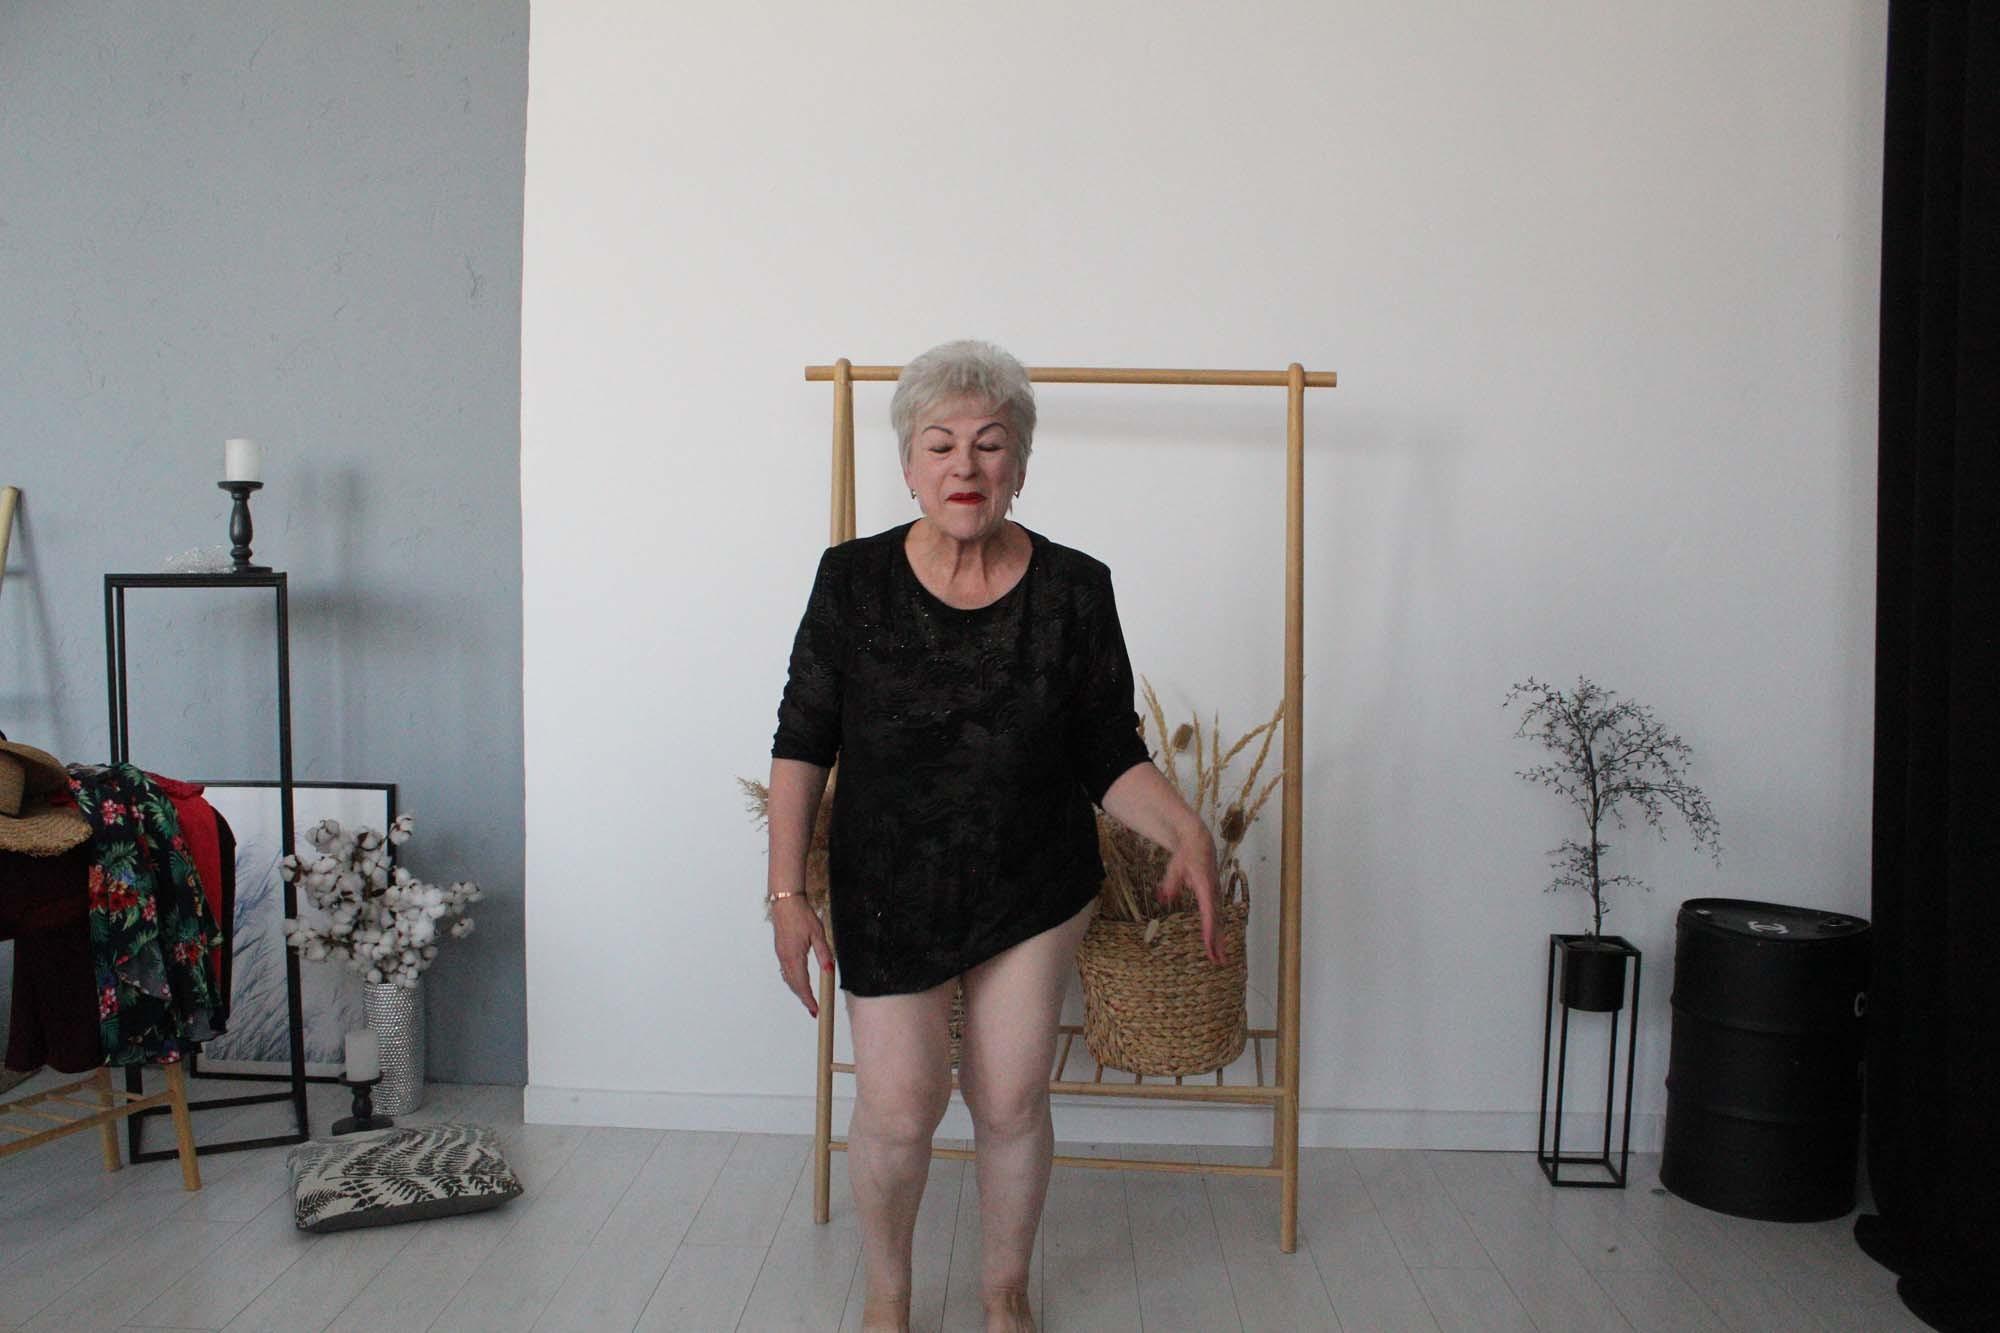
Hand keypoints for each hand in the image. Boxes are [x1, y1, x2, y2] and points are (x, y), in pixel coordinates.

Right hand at [771, 896, 833, 1017]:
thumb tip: (830, 970)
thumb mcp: (818, 934)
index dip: (808, 999)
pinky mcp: (780, 950)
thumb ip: (824, 953)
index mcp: (795, 956)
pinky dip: (792, 980)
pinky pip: (785, 971)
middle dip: (803, 998)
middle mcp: (785, 958)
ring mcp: (781, 954)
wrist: (786, 902)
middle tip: (813, 1009)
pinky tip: (798, 981)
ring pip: (788, 979)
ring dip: (797, 990)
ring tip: (807, 998)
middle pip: (794, 985)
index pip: (802, 984)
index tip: (815, 1010)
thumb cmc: (802, 915)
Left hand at [1154, 827, 1224, 965]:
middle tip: (1218, 961)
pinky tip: (1215, 943)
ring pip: (1218, 920)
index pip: (1208, 914)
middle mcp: (1213, 894)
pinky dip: (1216, 930)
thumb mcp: (1175, 867)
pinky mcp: (1213, 896)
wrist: (1199, 841)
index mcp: (1206, 888)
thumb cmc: (1186, 854)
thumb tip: (1163, 898)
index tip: (1209, 946)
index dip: (1209, 932)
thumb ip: (1170, 883)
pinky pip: (1215, 916)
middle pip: (1216, 922)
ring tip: (1219, 958)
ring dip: (1219, 939)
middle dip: (1217, 942)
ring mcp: (1215, 895)